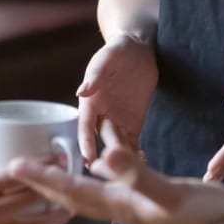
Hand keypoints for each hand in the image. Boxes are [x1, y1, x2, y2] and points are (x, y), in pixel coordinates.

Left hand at [10, 130, 223, 223]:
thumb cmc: (202, 215)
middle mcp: (121, 206)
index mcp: (119, 204)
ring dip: (72, 173)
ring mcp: (135, 202)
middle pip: (73, 193)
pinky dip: (106, 166)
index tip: (13, 167)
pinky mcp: (150, 196)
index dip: (41, 178)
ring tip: (56, 156)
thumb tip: (104, 157)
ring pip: (92, 187)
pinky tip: (111, 153)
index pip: (70, 190)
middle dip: (45, 180)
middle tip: (21, 166)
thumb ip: (137, 174)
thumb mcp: (167, 192)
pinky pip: (117, 179)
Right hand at [76, 32, 157, 162]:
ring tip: (131, 173)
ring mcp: (118, 120)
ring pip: (118, 144)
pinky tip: (142, 164)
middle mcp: (101, 114)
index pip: (85, 125)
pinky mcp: (133, 122)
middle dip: (106, 156)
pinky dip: (136, 154)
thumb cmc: (118, 50)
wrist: (139, 48)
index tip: (87, 158)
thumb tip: (81, 91)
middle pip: (102, 139)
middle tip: (111, 175)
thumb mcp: (107, 57)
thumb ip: (95, 74)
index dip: (85, 142)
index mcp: (91, 101)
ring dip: (123, 158)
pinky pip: (132, 142)